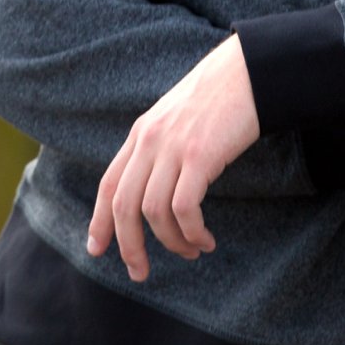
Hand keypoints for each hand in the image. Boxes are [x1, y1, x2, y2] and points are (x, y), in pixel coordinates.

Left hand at [87, 36, 260, 281]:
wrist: (249, 72)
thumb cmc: (219, 98)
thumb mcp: (177, 120)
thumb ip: (160, 147)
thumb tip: (153, 190)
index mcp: (141, 134)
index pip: (109, 183)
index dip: (99, 220)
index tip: (96, 249)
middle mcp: (150, 141)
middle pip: (124, 205)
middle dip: (129, 246)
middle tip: (139, 272)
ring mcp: (173, 148)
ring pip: (154, 212)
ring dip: (171, 242)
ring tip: (191, 251)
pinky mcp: (200, 156)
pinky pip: (184, 208)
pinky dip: (192, 232)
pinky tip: (205, 240)